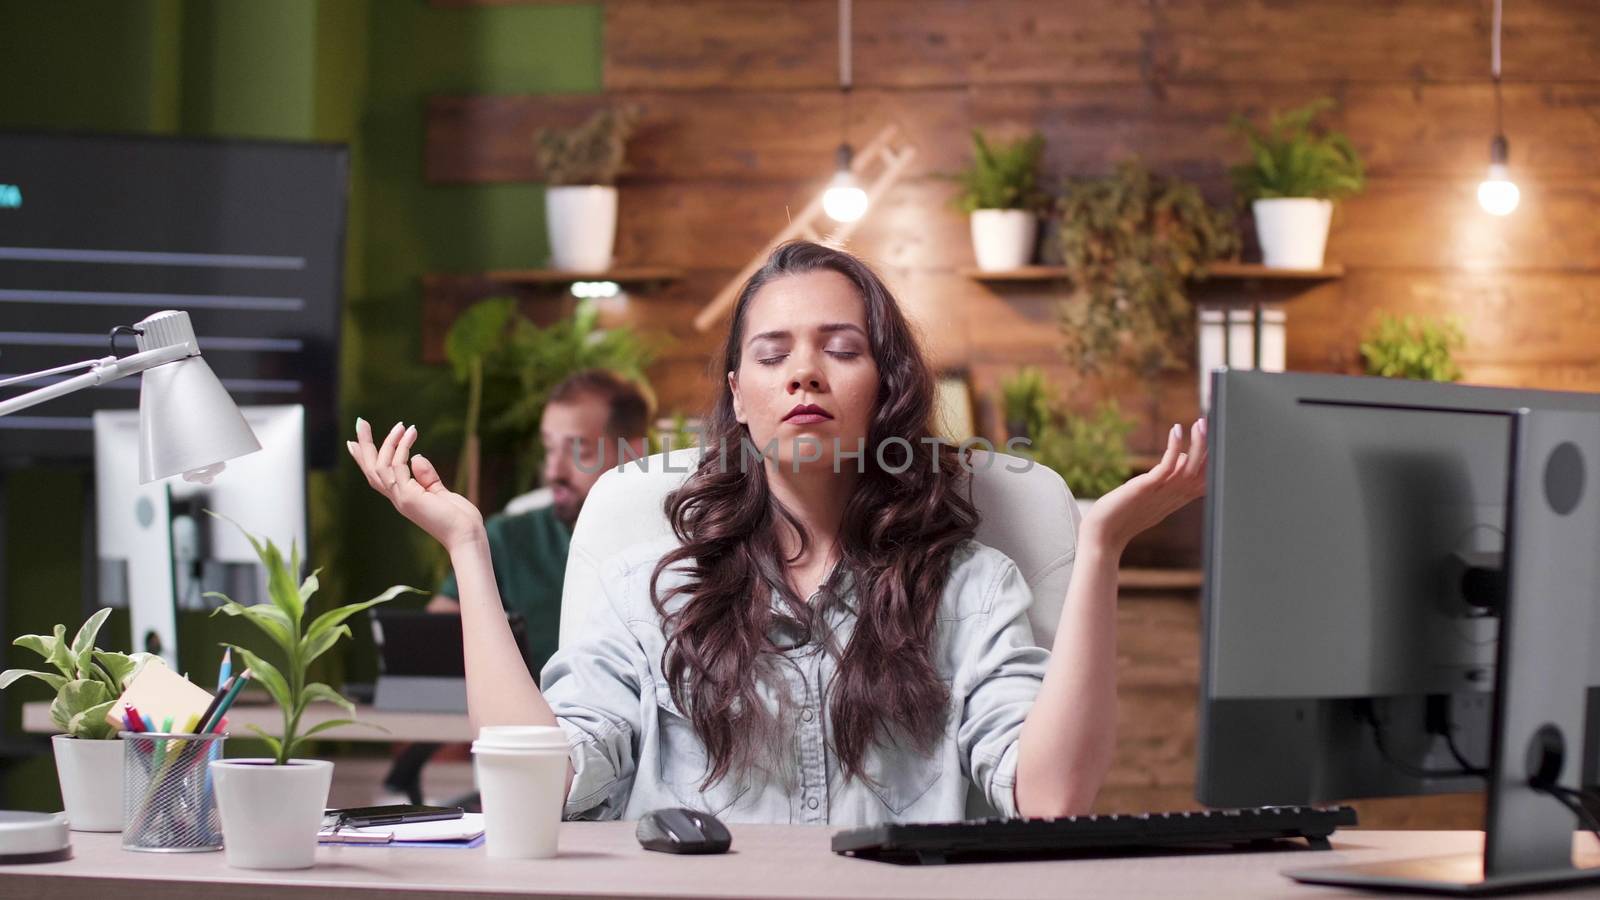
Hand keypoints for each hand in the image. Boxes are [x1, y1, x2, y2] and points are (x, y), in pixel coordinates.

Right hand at [348, 418, 484, 554]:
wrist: (466, 536)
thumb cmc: (458, 518)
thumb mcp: (440, 493)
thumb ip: (428, 477)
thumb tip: (416, 457)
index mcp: (403, 498)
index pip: (378, 477)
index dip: (364, 460)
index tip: (353, 443)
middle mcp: (398, 498)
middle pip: (371, 470)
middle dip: (364, 446)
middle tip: (360, 422)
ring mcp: (401, 498)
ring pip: (380, 466)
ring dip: (389, 442)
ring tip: (401, 425)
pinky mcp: (408, 497)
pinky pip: (398, 466)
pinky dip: (403, 448)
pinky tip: (411, 434)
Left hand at [1079, 418, 1207, 555]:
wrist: (1104, 534)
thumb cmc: (1126, 514)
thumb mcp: (1156, 494)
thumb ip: (1171, 479)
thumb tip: (1183, 458)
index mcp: (1179, 498)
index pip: (1208, 480)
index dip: (1217, 462)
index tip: (1223, 440)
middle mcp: (1175, 495)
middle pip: (1204, 472)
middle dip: (1212, 449)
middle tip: (1216, 424)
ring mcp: (1162, 492)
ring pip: (1190, 467)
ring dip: (1198, 444)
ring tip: (1202, 424)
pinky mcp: (1146, 487)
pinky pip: (1167, 466)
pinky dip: (1174, 447)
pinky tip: (1176, 430)